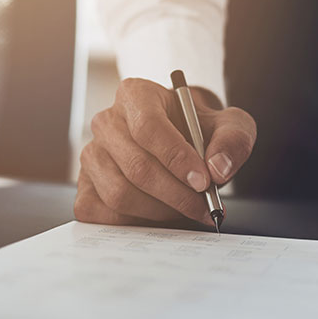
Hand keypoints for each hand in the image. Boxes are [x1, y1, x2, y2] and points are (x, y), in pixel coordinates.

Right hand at [75, 78, 256, 224]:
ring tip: (187, 209)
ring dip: (160, 211)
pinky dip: (136, 223)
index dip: (177, 158)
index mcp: (135, 95)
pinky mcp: (84, 186)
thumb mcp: (229, 125)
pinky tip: (161, 215)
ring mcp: (91, 155)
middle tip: (205, 206)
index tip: (204, 182)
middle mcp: (106, 122)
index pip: (148, 128)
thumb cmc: (200, 131)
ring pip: (119, 194)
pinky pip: (104, 214)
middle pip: (136, 167)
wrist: (182, 142)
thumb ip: (233, 140)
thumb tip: (218, 169)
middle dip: (177, 194)